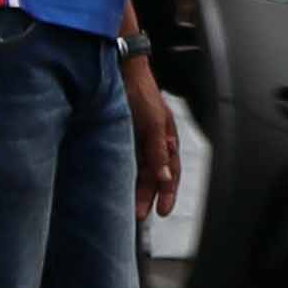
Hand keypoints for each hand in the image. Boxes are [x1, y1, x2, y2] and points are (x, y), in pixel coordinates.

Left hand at [124, 46, 182, 215]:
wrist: (119, 71)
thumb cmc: (142, 92)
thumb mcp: (154, 124)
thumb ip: (159, 153)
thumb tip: (165, 179)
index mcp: (166, 138)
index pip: (170, 172)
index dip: (168, 192)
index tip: (162, 212)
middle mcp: (152, 141)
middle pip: (153, 175)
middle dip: (148, 196)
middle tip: (140, 215)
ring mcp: (135, 138)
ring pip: (137, 170)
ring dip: (134, 189)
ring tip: (128, 207)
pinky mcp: (119, 135)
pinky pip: (123, 161)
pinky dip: (122, 175)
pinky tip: (116, 184)